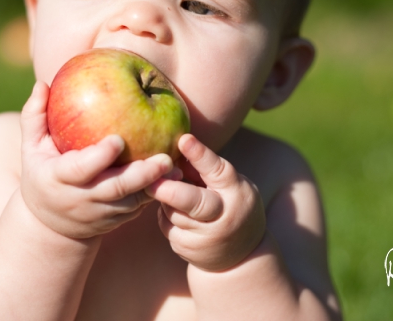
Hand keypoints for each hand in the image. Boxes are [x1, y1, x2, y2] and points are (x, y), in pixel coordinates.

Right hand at [19, 82, 175, 238]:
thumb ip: (34, 116)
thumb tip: (42, 83)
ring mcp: (101, 213)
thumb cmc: (42, 173)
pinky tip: (175, 176)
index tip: (118, 140)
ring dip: (154, 186)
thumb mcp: (31, 149)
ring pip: (131, 202)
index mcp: (58, 180)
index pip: (80, 170)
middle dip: (140, 175)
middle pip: (114, 189)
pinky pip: (139, 207)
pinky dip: (156, 193)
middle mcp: (81, 200)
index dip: (99, 158)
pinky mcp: (116, 220)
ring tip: (176, 168)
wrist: (51, 225)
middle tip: (164, 157)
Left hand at [146, 134, 265, 271]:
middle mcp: (223, 216)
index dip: (200, 154)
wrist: (242, 254)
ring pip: (172, 213)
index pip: (218, 170)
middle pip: (192, 202)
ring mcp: (205, 238)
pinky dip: (166, 216)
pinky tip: (177, 214)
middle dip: (168, 190)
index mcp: (235, 191)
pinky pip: (166, 227)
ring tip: (172, 193)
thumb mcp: (229, 184)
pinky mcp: (189, 250)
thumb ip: (205, 169)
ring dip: (166, 200)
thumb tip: (175, 148)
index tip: (184, 139)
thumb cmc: (231, 204)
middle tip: (149, 179)